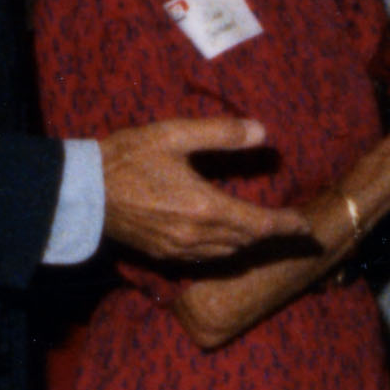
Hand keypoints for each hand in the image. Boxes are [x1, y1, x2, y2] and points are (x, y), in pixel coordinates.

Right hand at [100, 114, 284, 264]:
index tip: (306, 227)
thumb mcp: (174, 135)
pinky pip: (205, 258)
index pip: (259, 224)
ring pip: (227, 253)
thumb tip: (262, 131)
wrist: (83, 192)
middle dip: (272, 235)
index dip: (286, 226)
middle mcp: (196, 235)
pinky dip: (224, 250)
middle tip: (292, 228)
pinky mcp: (163, 254)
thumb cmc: (127, 158)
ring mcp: (179, 249)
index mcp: (205, 207)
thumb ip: (220, 134)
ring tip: (263, 232)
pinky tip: (225, 239)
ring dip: (249, 243)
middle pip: (247, 241)